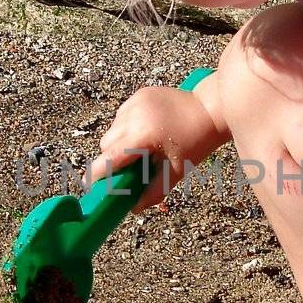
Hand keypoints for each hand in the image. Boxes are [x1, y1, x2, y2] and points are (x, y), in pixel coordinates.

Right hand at [85, 84, 226, 210]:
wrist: (211, 109)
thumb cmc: (197, 142)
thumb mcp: (176, 171)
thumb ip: (154, 192)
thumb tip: (134, 208)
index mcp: (142, 135)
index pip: (110, 157)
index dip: (98, 173)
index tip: (91, 185)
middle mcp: (134, 115)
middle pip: (107, 144)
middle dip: (113, 158)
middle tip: (130, 167)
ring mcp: (135, 102)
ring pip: (113, 129)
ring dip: (120, 142)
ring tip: (143, 147)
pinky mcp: (139, 94)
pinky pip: (122, 116)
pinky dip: (128, 126)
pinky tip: (148, 131)